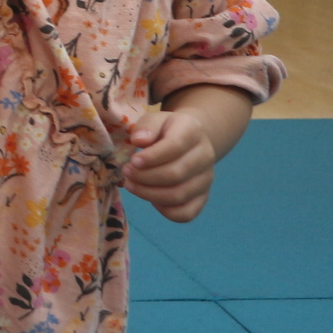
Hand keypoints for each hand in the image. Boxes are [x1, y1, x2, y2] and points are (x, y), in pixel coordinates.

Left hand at [123, 106, 217, 221]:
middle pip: (176, 174)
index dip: (152, 157)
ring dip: (149, 194)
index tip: (133, 161)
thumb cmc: (165, 131)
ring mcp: (206, 179)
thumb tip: (139, 140)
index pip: (175, 146)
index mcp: (193, 132)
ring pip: (179, 195)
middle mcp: (205, 156)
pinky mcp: (203, 197)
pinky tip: (151, 199)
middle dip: (145, 177)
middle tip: (126, 172)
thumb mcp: (155, 120)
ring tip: (131, 184)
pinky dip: (165, 211)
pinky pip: (186, 213)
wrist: (189, 142)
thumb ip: (146, 126)